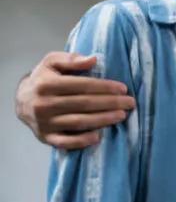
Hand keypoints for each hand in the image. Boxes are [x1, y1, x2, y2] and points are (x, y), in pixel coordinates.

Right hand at [15, 52, 133, 148]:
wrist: (20, 100)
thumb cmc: (43, 78)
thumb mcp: (51, 62)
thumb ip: (71, 59)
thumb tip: (93, 59)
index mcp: (46, 84)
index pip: (81, 85)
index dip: (104, 87)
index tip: (123, 88)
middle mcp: (43, 104)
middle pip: (83, 104)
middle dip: (110, 103)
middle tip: (130, 103)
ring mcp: (44, 122)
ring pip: (78, 122)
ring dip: (102, 120)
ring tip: (122, 115)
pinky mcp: (44, 137)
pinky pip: (64, 142)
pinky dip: (80, 141)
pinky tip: (97, 138)